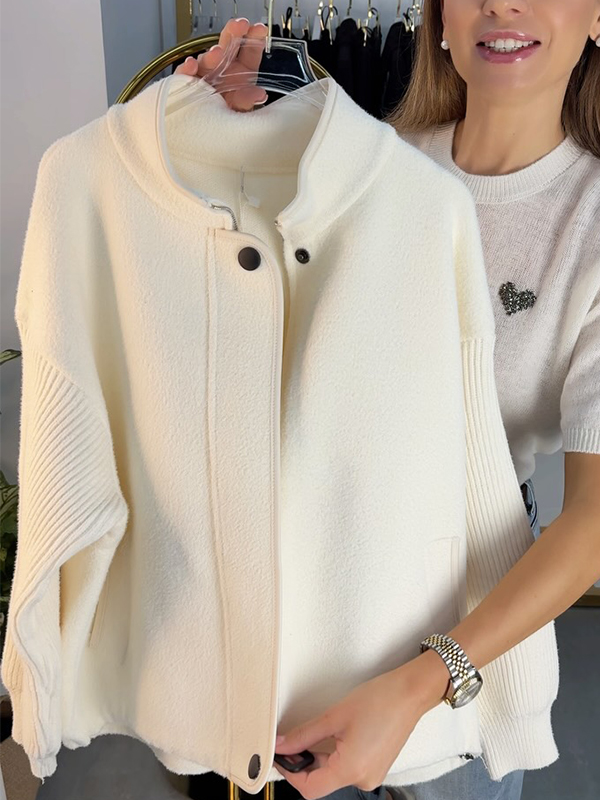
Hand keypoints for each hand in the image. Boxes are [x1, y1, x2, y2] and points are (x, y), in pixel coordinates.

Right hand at [174, 17, 268, 110]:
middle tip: (240, 25)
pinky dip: (186, 68)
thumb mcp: (241, 107)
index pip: (249, 50)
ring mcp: (205, 73)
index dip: (254, 37)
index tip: (260, 30)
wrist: (208, 130)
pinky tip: (191, 64)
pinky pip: (185, 73)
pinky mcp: (188, 82)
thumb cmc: (228, 115)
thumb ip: (248, 99)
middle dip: (234, 33)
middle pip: (228, 44)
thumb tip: (260, 95)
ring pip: (207, 58)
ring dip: (211, 54)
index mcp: (241, 70)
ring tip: (217, 53)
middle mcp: (223, 67)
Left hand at [273, 662, 434, 799]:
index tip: (279, 757)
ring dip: (317, 759)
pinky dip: (333, 757)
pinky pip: (347, 769)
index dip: (289, 773)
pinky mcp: (375, 767)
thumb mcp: (334, 716)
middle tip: (288, 743)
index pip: (309, 788)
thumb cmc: (381, 700)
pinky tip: (328, 739)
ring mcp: (371, 775)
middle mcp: (363, 779)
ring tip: (308, 737)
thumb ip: (304, 734)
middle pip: (321, 783)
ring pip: (333, 776)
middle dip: (302, 764)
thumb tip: (282, 744)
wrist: (410, 693)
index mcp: (352, 770)